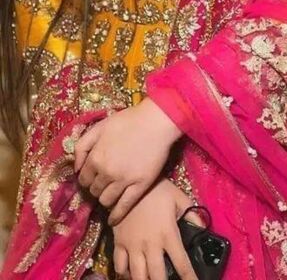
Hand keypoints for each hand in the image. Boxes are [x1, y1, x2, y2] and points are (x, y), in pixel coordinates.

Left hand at [74, 98, 181, 224]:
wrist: (157, 121)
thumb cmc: (129, 120)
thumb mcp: (100, 126)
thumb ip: (83, 145)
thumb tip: (75, 167)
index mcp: (95, 158)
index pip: (83, 179)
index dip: (87, 179)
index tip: (92, 178)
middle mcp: (106, 173)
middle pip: (94, 190)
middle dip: (96, 188)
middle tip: (103, 184)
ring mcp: (123, 181)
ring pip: (106, 201)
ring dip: (105, 199)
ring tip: (111, 194)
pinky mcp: (140, 186)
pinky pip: (124, 207)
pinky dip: (116, 216)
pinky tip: (113, 220)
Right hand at [112, 178, 199, 279]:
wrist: (131, 182)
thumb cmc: (158, 190)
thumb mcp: (180, 198)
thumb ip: (192, 214)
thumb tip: (203, 228)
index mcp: (168, 234)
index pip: (181, 263)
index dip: (189, 277)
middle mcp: (151, 245)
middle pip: (157, 276)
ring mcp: (133, 245)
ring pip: (137, 276)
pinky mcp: (119, 243)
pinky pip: (119, 266)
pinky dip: (124, 274)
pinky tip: (130, 274)